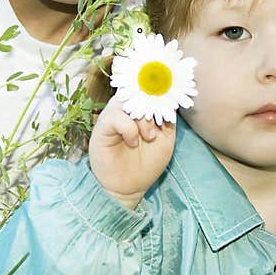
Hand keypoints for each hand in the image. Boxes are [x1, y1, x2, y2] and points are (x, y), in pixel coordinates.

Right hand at [88, 95, 175, 209]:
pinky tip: (133, 142)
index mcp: (142, 108)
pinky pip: (117, 116)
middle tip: (160, 123)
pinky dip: (130, 129)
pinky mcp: (102, 126)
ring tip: (149, 137)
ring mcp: (113, 115)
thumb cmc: (147, 163)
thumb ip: (168, 118)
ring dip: (144, 119)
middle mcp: (126, 107)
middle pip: (140, 90)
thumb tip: (171, 99)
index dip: (161, 89)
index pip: (150, 87)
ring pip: (129, 101)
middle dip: (155, 105)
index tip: (173, 97)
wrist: (129, 187)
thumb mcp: (166, 138)